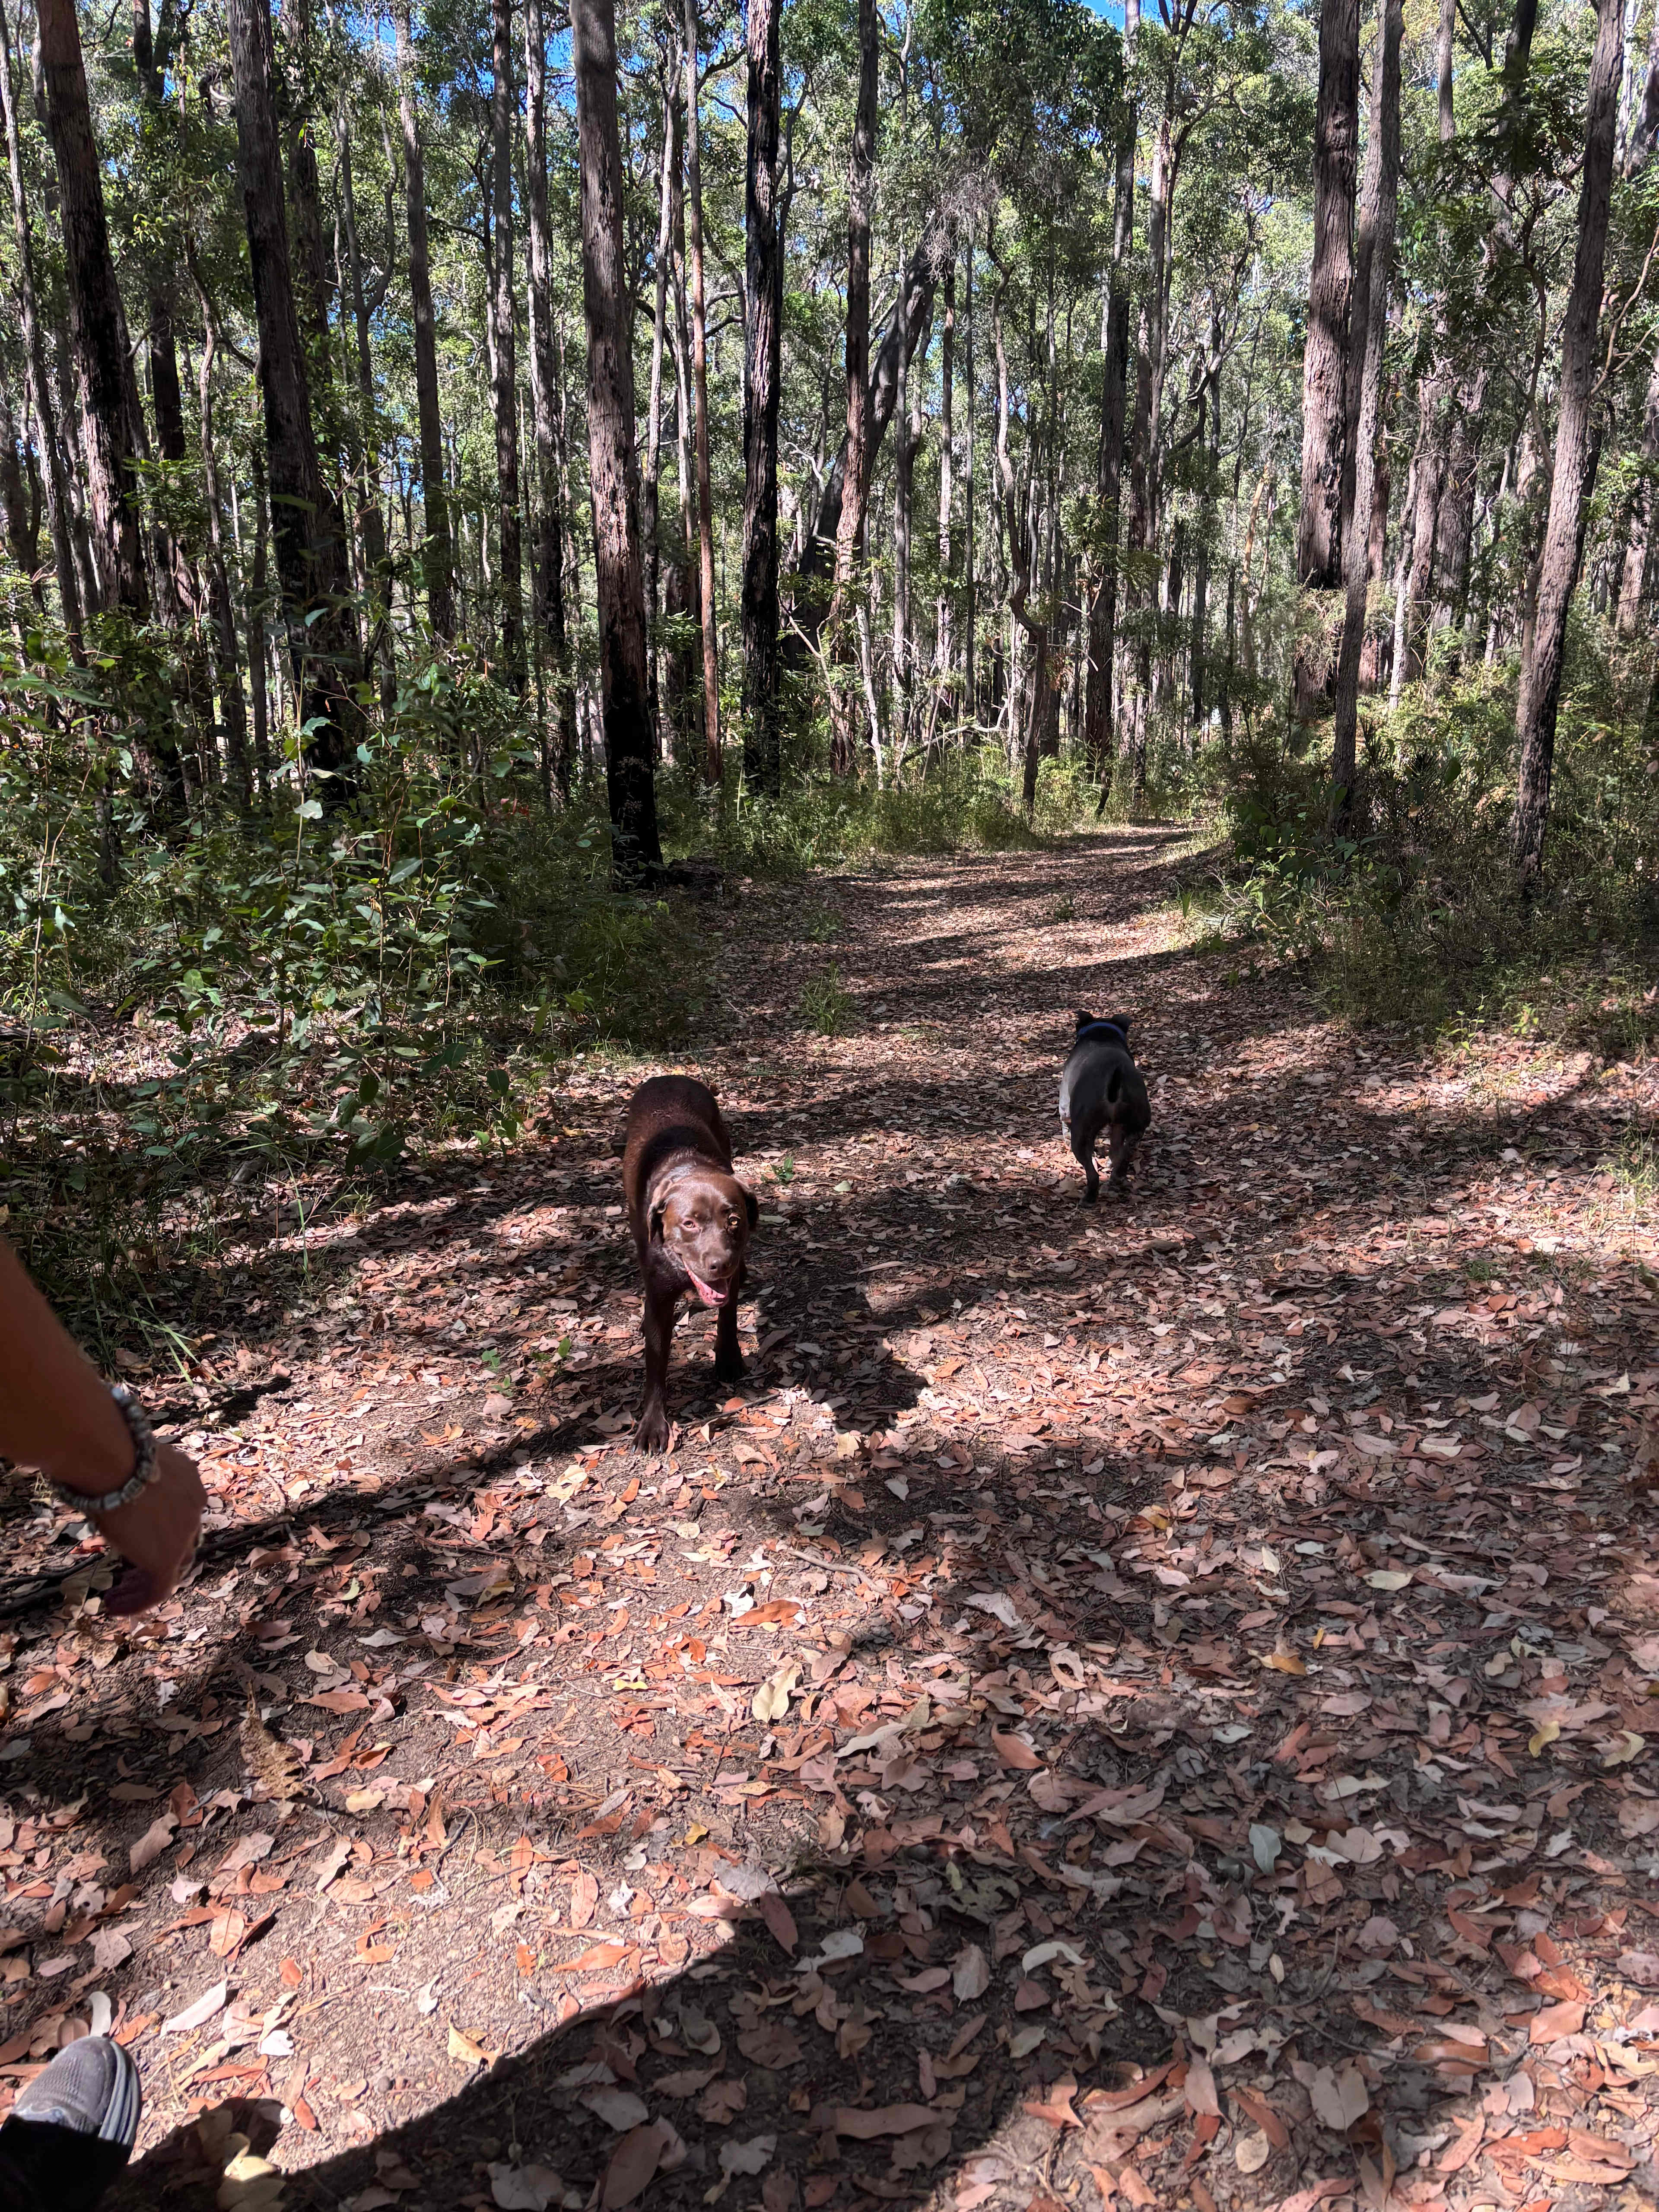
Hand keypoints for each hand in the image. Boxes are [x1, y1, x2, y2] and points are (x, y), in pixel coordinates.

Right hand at [88, 1442, 205, 1617]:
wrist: (112, 1459)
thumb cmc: (109, 1454)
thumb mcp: (128, 1466)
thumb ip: (130, 1482)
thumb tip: (108, 1489)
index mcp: (188, 1481)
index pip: (182, 1513)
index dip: (161, 1531)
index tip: (135, 1540)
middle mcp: (194, 1505)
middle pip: (182, 1542)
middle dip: (156, 1560)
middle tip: (128, 1575)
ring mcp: (185, 1533)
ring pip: (173, 1568)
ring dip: (144, 1585)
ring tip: (117, 1595)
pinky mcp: (168, 1557)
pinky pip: (159, 1589)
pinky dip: (138, 1601)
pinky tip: (113, 1605)